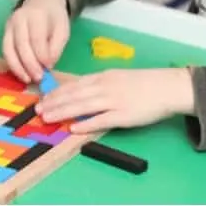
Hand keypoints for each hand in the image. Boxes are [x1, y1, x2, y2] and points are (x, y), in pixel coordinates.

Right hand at [2, 0, 69, 84]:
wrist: (42, 2)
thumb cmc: (54, 18)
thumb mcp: (63, 29)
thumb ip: (56, 47)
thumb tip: (48, 65)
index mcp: (36, 14)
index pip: (36, 37)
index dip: (42, 55)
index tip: (49, 67)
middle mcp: (19, 18)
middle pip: (21, 44)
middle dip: (30, 64)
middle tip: (39, 78)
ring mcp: (9, 25)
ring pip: (9, 49)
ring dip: (18, 67)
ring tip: (29, 79)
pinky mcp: (4, 33)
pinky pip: (5, 51)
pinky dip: (13, 65)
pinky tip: (22, 74)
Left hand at [36, 68, 194, 132]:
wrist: (168, 87)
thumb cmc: (146, 84)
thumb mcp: (120, 78)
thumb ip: (101, 85)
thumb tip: (81, 94)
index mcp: (104, 77)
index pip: (75, 84)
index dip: (57, 92)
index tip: (43, 98)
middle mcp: (106, 87)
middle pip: (74, 95)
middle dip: (53, 103)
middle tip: (37, 110)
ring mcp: (114, 101)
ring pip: (82, 106)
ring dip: (63, 112)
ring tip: (47, 118)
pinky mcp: (124, 115)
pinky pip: (101, 120)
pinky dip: (86, 124)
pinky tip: (73, 128)